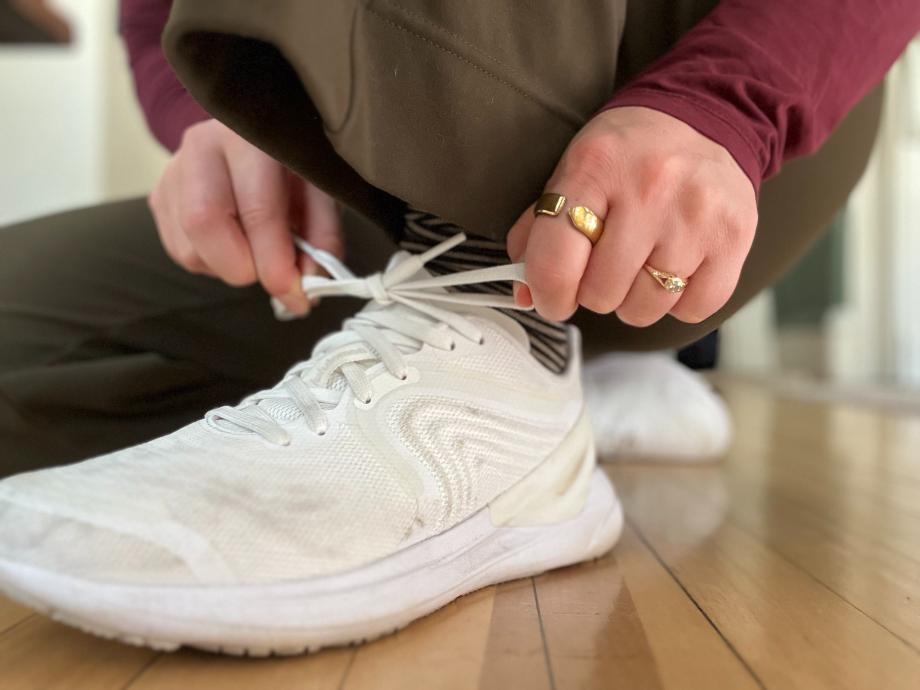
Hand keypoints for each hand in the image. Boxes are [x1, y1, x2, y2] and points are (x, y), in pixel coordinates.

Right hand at [149, 119, 342, 315]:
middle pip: (205, 223)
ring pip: (189, 248)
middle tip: (272, 276)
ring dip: (228, 268)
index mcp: (251, 138)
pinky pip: (179, 252)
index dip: (274, 260)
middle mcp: (203, 148)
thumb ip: (321, 238)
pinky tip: (233, 243)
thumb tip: (308, 283)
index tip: (294, 291)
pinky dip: (211, 263)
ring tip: (255, 250)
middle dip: (243, 267)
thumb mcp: (321, 193)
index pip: (255, 208)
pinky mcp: (159, 196)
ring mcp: (172, 172)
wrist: (256, 142)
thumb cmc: (291, 168)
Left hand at [507, 106, 756, 325]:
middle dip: (593, 291)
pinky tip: (674, 270)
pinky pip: (692, 309)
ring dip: (634, 301)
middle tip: (603, 267)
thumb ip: (537, 233)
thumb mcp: (571, 173)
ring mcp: (695, 216)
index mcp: (595, 169)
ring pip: (644, 308)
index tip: (551, 298)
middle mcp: (648, 190)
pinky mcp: (733, 238)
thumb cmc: (628, 155)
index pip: (554, 261)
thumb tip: (525, 293)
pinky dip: (677, 303)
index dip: (547, 294)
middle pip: (600, 292)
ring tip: (640, 267)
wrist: (704, 117)